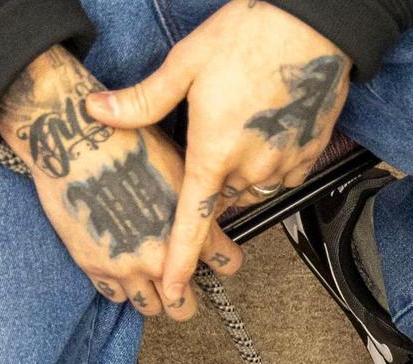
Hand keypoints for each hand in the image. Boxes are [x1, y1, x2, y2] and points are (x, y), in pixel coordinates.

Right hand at [0, 46, 241, 320]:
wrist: (74, 139)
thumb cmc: (127, 140)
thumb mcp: (178, 162)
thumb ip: (193, 199)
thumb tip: (204, 212)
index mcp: (191, 230)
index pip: (227, 264)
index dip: (223, 259)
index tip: (215, 256)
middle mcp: (162, 257)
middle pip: (184, 307)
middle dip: (183, 295)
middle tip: (177, 280)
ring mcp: (127, 267)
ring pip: (150, 308)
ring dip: (152, 296)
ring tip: (147, 277)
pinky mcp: (96, 266)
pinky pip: (116, 296)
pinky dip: (121, 287)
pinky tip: (121, 267)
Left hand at [85, 0, 349, 307]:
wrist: (314, 23)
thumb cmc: (251, 35)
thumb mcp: (186, 62)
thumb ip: (143, 99)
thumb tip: (98, 112)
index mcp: (214, 153)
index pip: (191, 223)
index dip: (180, 261)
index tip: (173, 287)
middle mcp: (249, 169)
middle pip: (220, 201)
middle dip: (210, 183)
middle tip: (210, 140)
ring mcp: (281, 166)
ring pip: (250, 189)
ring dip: (239, 173)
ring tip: (239, 126)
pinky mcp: (306, 157)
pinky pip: (280, 177)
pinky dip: (269, 162)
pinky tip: (266, 127)